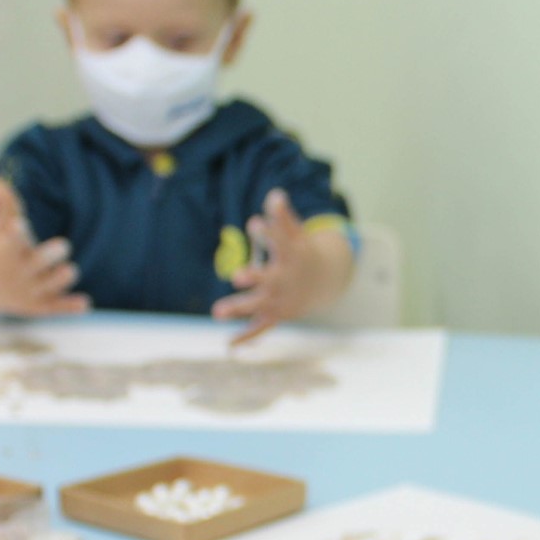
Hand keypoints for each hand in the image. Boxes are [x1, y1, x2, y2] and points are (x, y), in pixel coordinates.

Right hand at [0, 178, 89, 316]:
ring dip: (59, 279)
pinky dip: (69, 306)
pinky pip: (56, 307)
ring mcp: (29, 290)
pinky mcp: (40, 305)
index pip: (10, 242)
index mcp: (7, 251)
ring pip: (48, 286)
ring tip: (70, 270)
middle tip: (62, 245)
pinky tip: (85, 303)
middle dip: (47, 256)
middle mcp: (18, 272)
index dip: (15, 235)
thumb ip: (5, 206)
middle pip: (35, 264)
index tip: (19, 225)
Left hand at [210, 189, 349, 344]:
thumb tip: (275, 194)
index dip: (268, 232)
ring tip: (216, 312)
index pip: (280, 243)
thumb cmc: (301, 252)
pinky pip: (262, 327)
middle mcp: (286, 280)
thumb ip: (283, 217)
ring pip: (260, 305)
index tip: (254, 222)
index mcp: (291, 257)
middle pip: (269, 280)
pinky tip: (229, 345)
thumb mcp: (295, 233)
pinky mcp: (278, 314)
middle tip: (236, 276)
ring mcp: (282, 299)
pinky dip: (247, 336)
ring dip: (240, 308)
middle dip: (254, 278)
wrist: (323, 281)